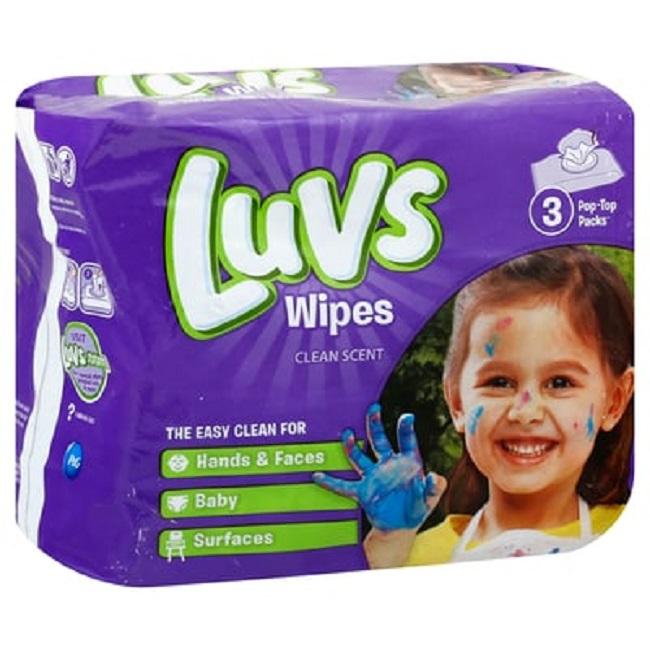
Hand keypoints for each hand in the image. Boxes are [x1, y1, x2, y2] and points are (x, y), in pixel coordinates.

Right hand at [313, 403, 444, 530]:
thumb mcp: (430, 498)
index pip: (406, 442)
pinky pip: (344, 486)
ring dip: (352, 446)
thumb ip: (434, 488)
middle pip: (380, 440)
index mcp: (407, 462)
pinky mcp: (363, 491)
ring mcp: (373, 476)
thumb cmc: (417, 507)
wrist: (401, 526)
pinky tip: (318, 476)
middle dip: (375, 425)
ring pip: (360, 457)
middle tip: (373, 408)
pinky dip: (331, 482)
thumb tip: (435, 477)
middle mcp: (388, 464)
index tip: (407, 416)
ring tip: (346, 433)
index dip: (406, 429)